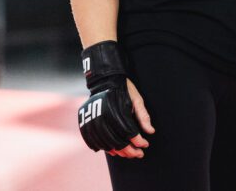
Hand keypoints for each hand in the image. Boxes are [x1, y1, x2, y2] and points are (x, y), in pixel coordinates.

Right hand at [78, 41, 156, 155]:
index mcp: (115, 109)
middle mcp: (101, 115)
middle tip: (139, 154)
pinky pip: (92, 141)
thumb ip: (143, 116)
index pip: (128, 132)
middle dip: (129, 151)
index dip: (138, 142)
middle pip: (116, 141)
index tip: (145, 145)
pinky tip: (113, 151)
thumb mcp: (137, 99)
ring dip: (118, 152)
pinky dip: (103, 148)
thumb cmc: (124, 90)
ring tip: (128, 154)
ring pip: (105, 144)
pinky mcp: (84, 122)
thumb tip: (151, 132)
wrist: (104, 81)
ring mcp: (91, 120)